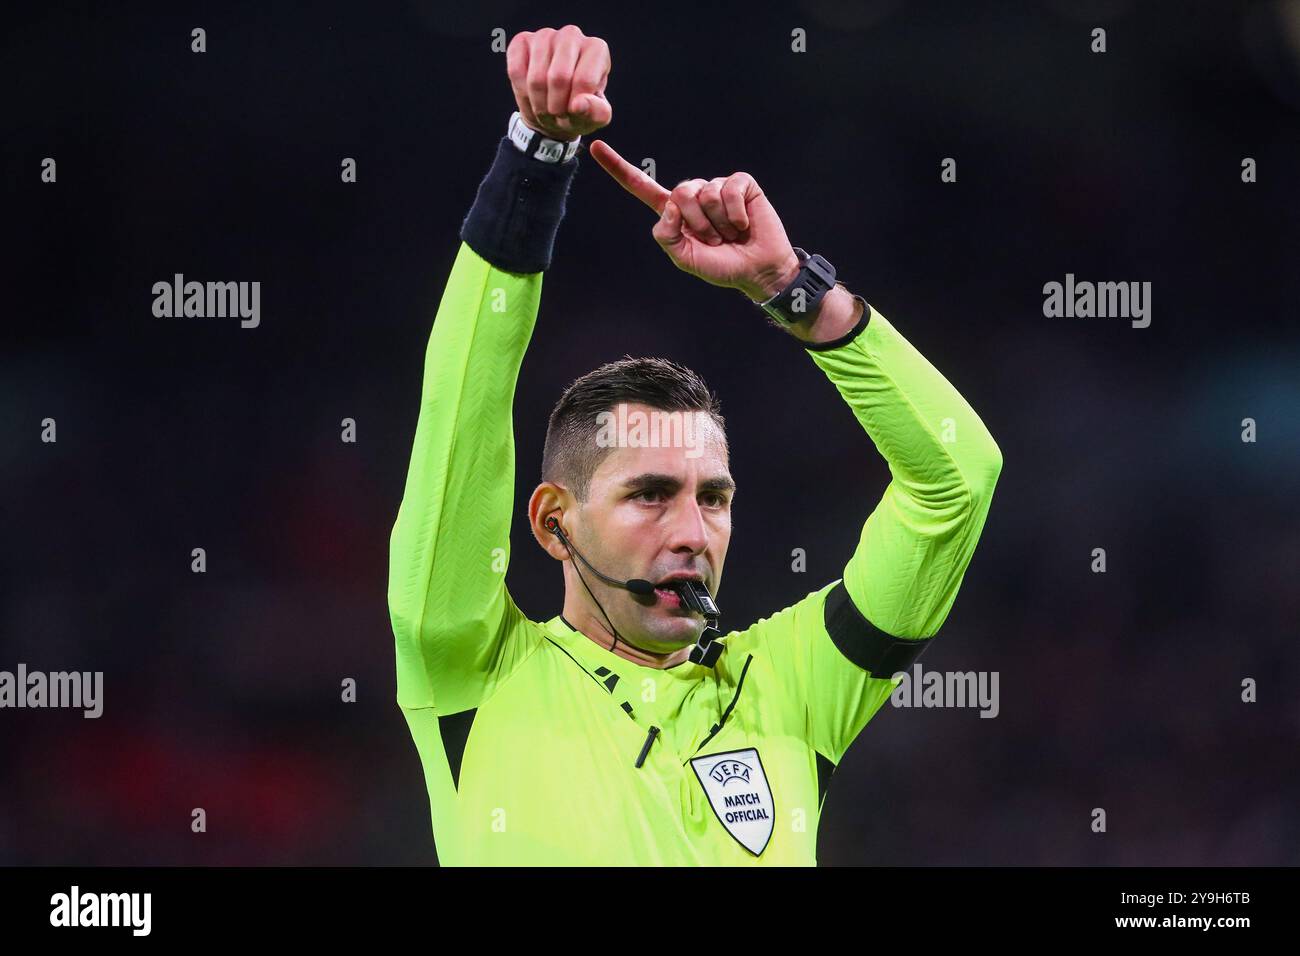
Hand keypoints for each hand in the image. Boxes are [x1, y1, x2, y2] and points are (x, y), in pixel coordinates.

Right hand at [506, 26, 611, 141]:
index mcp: (596, 49)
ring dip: (539, 104)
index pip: (584, 80)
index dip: (576, 107)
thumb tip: (578, 105)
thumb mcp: (596, 117)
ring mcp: (545, 35)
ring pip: (536, 78)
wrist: (554, 109)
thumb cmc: (580, 109)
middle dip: (556, 107)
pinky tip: (531, 95)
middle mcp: (572, 35)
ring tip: (546, 108)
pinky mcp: (522, 41)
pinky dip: (522, 93)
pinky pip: (516, 72)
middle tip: (558, 115)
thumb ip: (596, 112)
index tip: (575, 113)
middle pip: (559, 77)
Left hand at [589, 140, 799, 301]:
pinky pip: (729, 188)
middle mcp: (693, 195)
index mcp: (674, 212)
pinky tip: (743, 223)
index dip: (619, 168)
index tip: (596, 148)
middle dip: (699, 224)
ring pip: (705, 193)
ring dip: (719, 222)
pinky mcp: (740, 184)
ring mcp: (716, 186)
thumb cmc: (721, 266)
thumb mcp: (685, 259)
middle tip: (715, 240)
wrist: (757, 269)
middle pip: (680, 193)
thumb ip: (667, 236)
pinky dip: (736, 212)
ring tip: (731, 233)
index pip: (641, 186)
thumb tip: (669, 205)